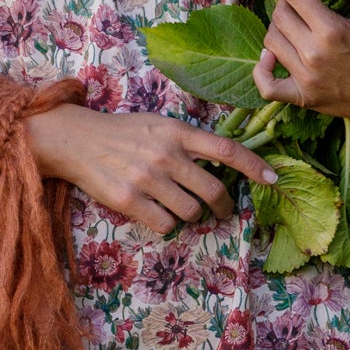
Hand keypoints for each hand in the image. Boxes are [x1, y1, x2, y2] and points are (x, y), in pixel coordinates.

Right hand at [26, 102, 275, 236]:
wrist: (76, 140)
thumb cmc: (122, 133)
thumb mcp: (158, 125)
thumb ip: (188, 141)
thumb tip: (224, 162)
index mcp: (177, 132)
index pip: (226, 149)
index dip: (254, 166)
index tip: (272, 179)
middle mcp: (166, 154)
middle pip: (213, 190)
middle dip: (223, 206)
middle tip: (221, 211)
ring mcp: (148, 178)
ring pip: (191, 211)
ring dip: (190, 214)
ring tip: (176, 205)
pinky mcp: (129, 200)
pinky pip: (166, 224)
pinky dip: (167, 223)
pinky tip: (155, 212)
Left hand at [254, 0, 349, 127]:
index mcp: (332, 30)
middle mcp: (314, 54)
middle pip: (279, 15)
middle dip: (283, 0)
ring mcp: (306, 78)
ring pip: (271, 42)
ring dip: (275, 26)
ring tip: (288, 22)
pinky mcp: (303, 97)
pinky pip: (268, 86)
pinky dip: (261, 71)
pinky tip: (268, 56)